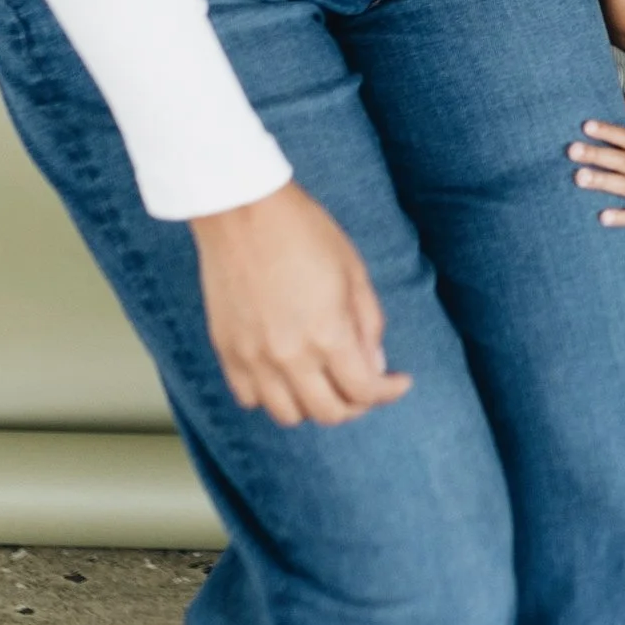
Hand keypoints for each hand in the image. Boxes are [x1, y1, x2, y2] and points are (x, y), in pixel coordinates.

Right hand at [190, 182, 411, 426]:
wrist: (241, 209)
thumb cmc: (302, 230)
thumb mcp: (354, 271)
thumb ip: (368, 324)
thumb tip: (373, 364)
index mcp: (328, 334)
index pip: (365, 391)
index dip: (389, 392)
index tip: (398, 382)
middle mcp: (290, 356)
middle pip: (329, 413)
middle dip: (356, 405)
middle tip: (364, 386)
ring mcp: (253, 357)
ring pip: (288, 414)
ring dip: (313, 406)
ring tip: (324, 383)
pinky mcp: (226, 350)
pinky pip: (249, 398)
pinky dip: (271, 396)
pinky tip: (285, 375)